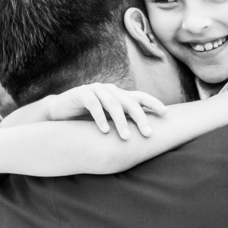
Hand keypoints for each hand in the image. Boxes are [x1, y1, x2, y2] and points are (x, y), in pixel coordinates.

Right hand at [41, 83, 166, 139]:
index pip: (140, 97)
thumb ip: (124, 122)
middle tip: (148, 134)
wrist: (60, 112)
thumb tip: (147, 136)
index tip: (166, 113)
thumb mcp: (109, 120)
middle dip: (140, 118)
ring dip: (120, 121)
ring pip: (112, 104)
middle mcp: (110, 90)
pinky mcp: (81, 93)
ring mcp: (95, 90)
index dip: (154, 103)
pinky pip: (93, 104)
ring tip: (126, 137)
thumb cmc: (88, 118)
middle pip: (129, 102)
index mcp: (119, 95)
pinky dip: (99, 117)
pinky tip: (104, 130)